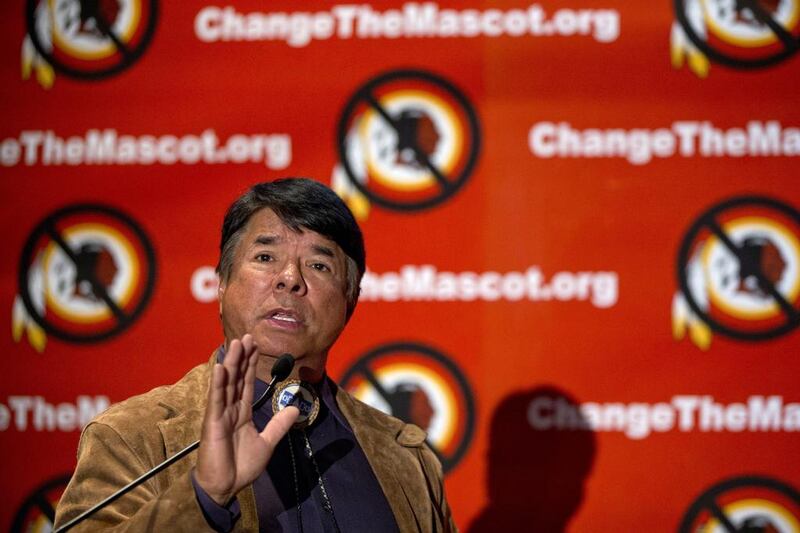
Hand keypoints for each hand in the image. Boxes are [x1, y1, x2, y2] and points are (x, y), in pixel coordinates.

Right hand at [195, 334, 298, 504]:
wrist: (225, 487)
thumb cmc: (241, 466)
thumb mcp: (267, 442)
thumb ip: (279, 425)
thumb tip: (295, 409)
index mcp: (241, 412)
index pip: (245, 382)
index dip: (250, 364)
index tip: (255, 346)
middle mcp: (229, 409)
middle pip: (236, 377)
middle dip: (241, 357)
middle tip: (247, 336)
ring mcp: (219, 414)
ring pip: (226, 383)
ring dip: (230, 363)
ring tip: (235, 343)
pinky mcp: (212, 423)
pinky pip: (216, 399)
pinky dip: (218, 383)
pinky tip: (221, 368)